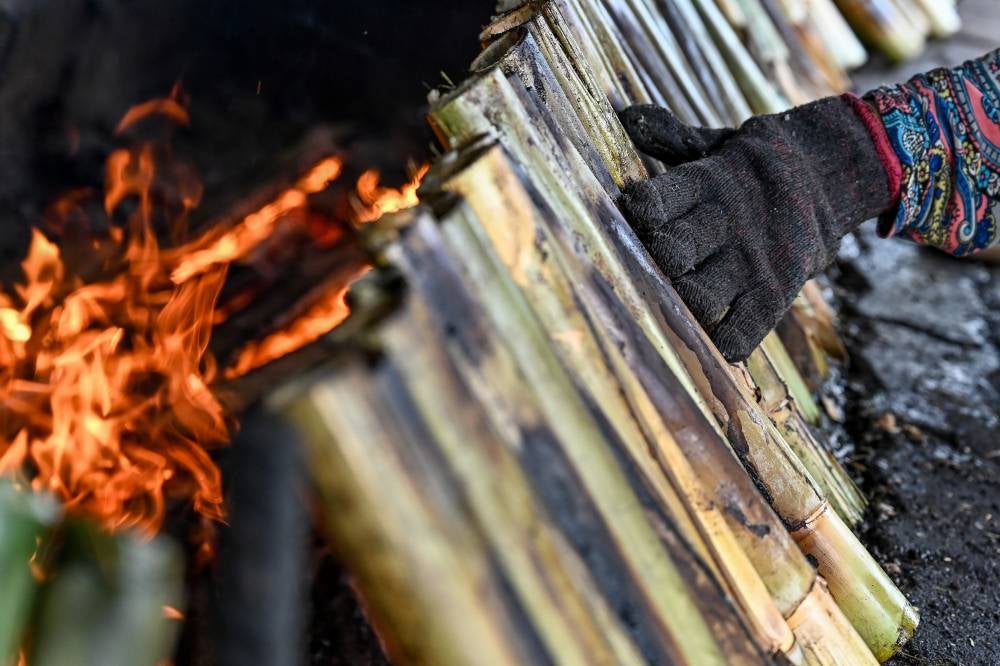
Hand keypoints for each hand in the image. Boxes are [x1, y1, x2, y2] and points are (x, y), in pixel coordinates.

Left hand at [620, 98, 891, 361]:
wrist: (832, 174)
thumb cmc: (749, 168)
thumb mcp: (714, 146)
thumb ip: (670, 138)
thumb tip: (626, 116)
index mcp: (708, 182)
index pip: (661, 199)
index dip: (642, 210)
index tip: (635, 211)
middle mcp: (729, 221)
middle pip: (675, 251)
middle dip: (658, 261)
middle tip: (656, 262)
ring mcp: (754, 258)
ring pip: (701, 294)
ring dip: (681, 301)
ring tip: (679, 299)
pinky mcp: (778, 287)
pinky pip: (746, 325)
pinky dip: (726, 339)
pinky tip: (713, 341)